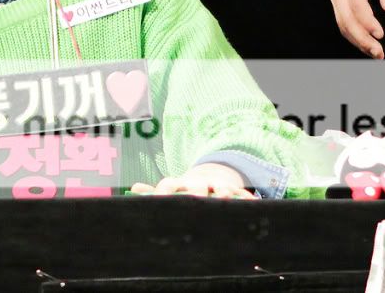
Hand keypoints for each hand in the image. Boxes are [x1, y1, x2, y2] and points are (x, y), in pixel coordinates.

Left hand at [130, 163, 256, 199]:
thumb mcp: (169, 191)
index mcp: (178, 184)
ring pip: (220, 189)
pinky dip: (246, 200)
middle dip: (194, 194)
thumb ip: (151, 192)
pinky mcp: (234, 190)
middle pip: (195, 187)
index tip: (158, 201)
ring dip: (222, 194)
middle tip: (193, 203)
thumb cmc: (184, 191)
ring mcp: (217, 186)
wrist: (209, 177)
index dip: (162, 193)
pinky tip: (251, 207)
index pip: (168, 186)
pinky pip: (242, 195)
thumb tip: (133, 188)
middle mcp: (198, 183)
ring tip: (223, 200)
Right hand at [328, 0, 384, 58]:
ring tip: (375, 52)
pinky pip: (343, 21)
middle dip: (361, 37)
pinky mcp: (337, 1)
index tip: (379, 33)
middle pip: (346, 17)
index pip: (355, 2)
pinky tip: (365, 44)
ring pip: (342, 22)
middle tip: (378, 51)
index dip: (367, 21)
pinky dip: (353, 34)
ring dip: (357, 40)